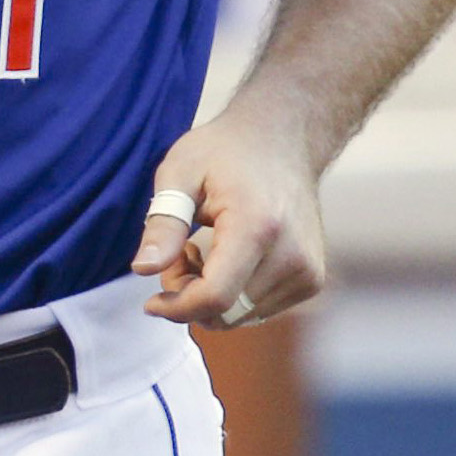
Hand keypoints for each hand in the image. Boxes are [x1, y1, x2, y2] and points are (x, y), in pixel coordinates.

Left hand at [133, 108, 328, 329]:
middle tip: (177, 253)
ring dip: (209, 296)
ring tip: (200, 249)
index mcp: (257, 227)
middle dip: (188, 296)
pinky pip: (259, 310)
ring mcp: (308, 271)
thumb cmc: (226, 152)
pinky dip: (233, 295)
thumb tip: (143, 269)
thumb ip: (162, 224)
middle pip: (226, 312)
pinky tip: (225, 258)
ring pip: (241, 316)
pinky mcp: (312, 280)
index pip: (215, 296)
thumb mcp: (180, 173)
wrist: (285, 139)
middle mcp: (292, 256)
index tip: (150, 303)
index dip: (176, 308)